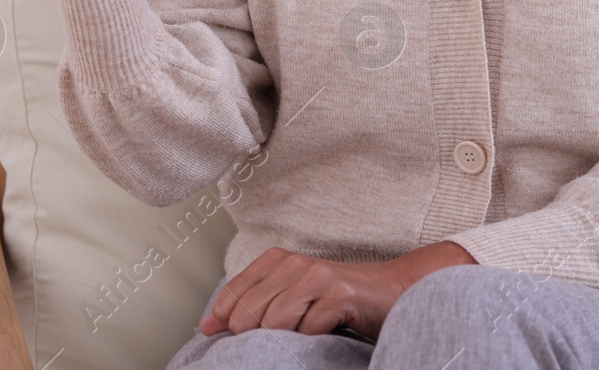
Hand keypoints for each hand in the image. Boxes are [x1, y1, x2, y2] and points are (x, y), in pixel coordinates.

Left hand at [199, 242, 476, 340]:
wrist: (390, 292)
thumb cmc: (336, 300)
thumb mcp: (290, 297)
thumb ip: (251, 305)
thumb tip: (208, 325)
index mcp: (277, 259)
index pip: (231, 296)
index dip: (229, 323)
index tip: (239, 336)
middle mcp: (295, 262)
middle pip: (249, 314)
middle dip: (259, 336)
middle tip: (287, 336)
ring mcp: (318, 276)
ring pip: (275, 323)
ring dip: (289, 338)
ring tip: (308, 332)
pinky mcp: (340, 294)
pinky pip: (308, 330)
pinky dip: (313, 340)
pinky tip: (327, 331)